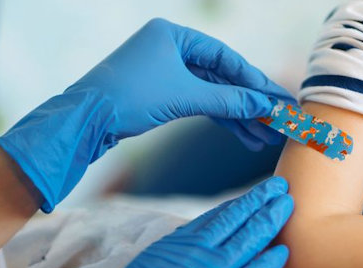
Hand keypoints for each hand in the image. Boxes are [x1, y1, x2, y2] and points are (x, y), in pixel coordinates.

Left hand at [0, 18, 292, 211]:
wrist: (83, 121)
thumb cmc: (128, 97)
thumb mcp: (184, 96)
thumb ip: (228, 100)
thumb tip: (264, 106)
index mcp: (174, 35)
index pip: (226, 58)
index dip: (256, 82)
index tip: (279, 100)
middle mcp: (171, 48)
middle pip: (222, 77)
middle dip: (249, 103)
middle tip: (278, 120)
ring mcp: (165, 72)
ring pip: (212, 93)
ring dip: (237, 116)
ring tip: (263, 138)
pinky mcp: (160, 93)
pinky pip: (199, 103)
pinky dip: (219, 119)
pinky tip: (241, 135)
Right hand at [50, 177, 293, 267]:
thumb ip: (168, 257)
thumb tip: (178, 252)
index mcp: (177, 244)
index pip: (215, 218)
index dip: (237, 205)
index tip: (252, 195)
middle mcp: (197, 252)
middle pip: (236, 220)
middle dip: (260, 200)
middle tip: (280, 185)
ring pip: (250, 239)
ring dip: (271, 219)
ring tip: (287, 204)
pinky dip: (272, 261)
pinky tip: (285, 250)